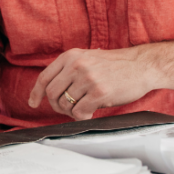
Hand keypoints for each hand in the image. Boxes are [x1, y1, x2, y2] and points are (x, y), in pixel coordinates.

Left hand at [28, 47, 158, 120]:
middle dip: (57, 106)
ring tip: (84, 107)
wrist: (140, 65)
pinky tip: (91, 112)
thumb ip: (68, 70)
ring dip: (72, 111)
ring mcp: (87, 78)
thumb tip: (49, 92)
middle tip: (68, 109)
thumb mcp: (86, 58)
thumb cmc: (113, 66)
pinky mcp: (99, 92)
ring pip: (65, 104)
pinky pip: (79, 112)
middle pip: (51, 93)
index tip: (33, 104)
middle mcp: (75, 65)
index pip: (44, 77)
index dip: (36, 93)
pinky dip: (82, 117)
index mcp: (70, 56)